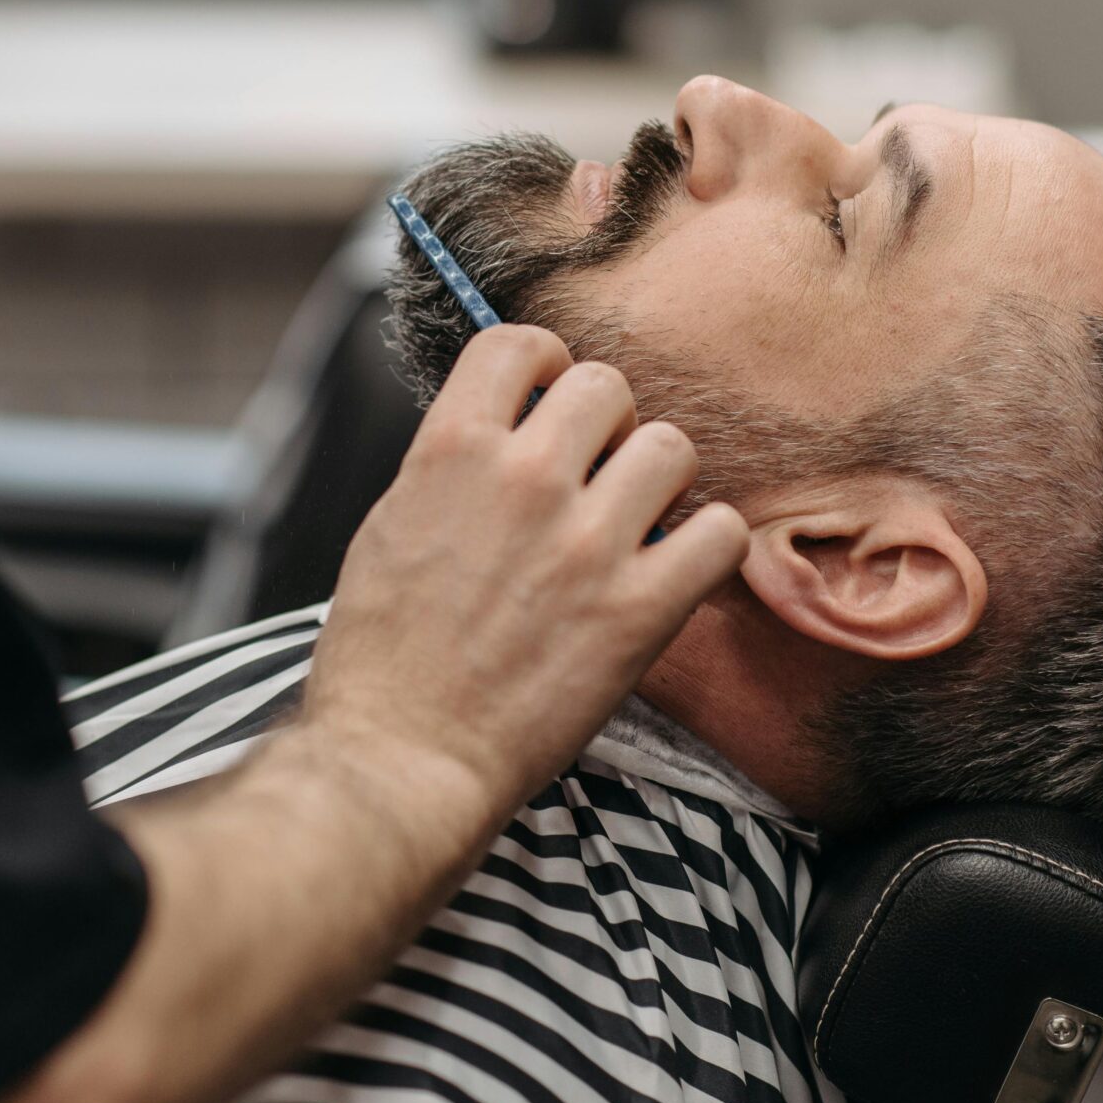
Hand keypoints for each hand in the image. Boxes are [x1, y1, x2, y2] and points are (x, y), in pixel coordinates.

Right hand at [302, 325, 749, 814]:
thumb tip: (506, 428)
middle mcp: (523, 479)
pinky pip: (721, 533)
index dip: (544, 363)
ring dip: (657, 482)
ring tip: (633, 526)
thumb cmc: (381, 658)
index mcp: (450, 451)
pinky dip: (705, 548)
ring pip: (673, 447)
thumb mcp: (390, 525)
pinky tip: (672, 571)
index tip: (548, 396)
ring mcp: (587, 543)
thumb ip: (452, 465)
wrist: (402, 759)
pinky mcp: (640, 611)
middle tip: (593, 475)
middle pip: (608, 386)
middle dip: (605, 425)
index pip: (521, 343)